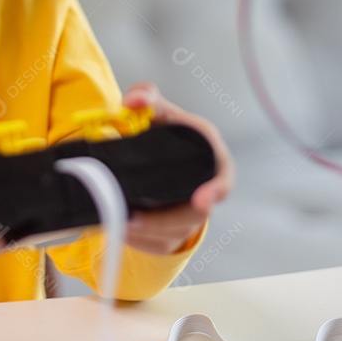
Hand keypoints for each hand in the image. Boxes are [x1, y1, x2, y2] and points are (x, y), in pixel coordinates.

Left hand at [119, 82, 234, 254]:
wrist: (157, 158)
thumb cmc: (167, 133)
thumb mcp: (159, 112)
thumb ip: (147, 97)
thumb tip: (133, 101)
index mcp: (209, 157)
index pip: (222, 178)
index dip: (216, 190)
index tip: (201, 200)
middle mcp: (204, 189)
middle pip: (192, 215)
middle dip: (163, 220)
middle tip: (133, 218)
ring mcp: (190, 215)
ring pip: (172, 233)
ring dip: (146, 232)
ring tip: (119, 222)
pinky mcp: (172, 234)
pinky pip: (157, 243)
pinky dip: (137, 240)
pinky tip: (118, 229)